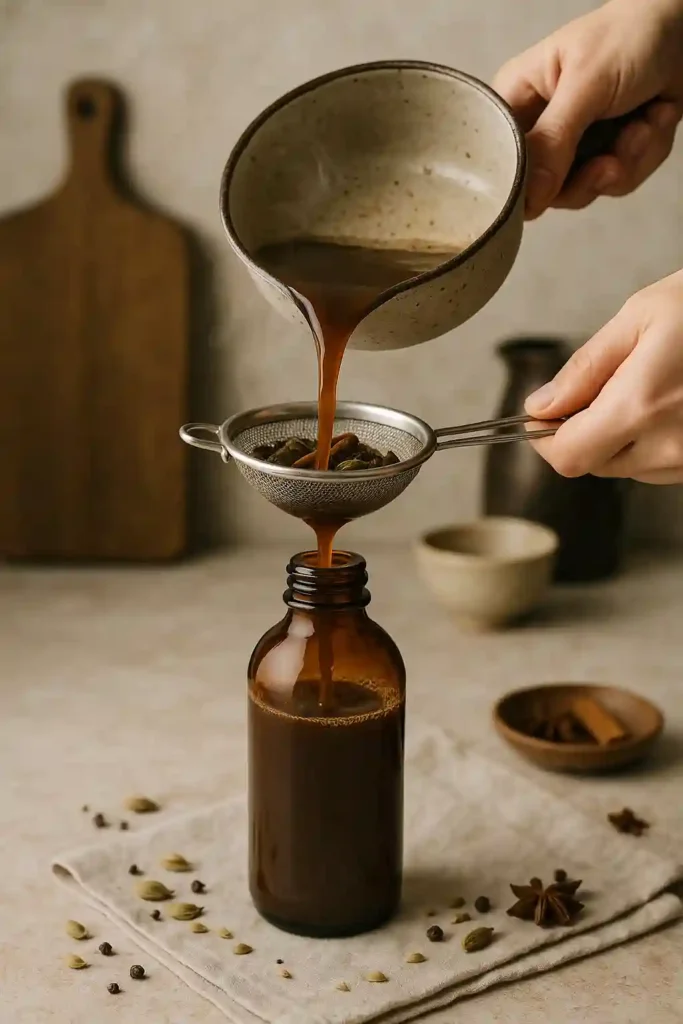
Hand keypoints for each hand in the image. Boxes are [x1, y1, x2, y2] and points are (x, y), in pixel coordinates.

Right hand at [494, 0, 682, 218]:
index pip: (500, 162)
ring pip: (586, 189)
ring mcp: (574, 145)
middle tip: (613, 158)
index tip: (552, 188)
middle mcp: (540, 129)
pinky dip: (646, 153)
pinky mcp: (606, 153)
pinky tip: (657, 117)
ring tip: (647, 121)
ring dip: (628, 160)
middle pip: (544, 189)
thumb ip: (554, 142)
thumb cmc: (629, 38)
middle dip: (592, 175)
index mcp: (517, 102)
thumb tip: (527, 202)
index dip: (521, 186)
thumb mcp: (586, 85)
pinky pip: (618, 181)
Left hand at [525, 270, 682, 482]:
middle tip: (602, 387)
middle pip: (593, 465)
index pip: (568, 457)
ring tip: (647, 387)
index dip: (546, 438)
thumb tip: (542, 406)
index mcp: (642, 405)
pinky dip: (649, 441)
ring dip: (617, 437)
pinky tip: (668, 403)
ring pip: (625, 467)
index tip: (546, 413)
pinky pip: (658, 465)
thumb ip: (584, 369)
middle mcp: (669, 444)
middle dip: (582, 432)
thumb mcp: (638, 318)